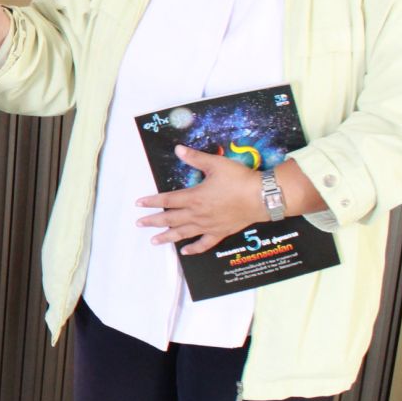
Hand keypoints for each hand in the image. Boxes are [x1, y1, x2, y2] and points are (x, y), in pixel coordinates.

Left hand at [136, 145, 267, 254]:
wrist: (263, 197)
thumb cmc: (239, 179)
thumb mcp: (216, 164)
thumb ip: (195, 157)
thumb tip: (178, 149)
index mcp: (194, 197)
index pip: (168, 200)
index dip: (152, 201)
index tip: (139, 204)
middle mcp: (198, 214)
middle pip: (170, 219)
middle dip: (153, 221)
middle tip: (139, 224)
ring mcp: (208, 225)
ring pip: (183, 233)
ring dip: (167, 237)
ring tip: (154, 241)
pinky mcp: (220, 232)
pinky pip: (204, 244)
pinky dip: (194, 248)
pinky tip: (186, 251)